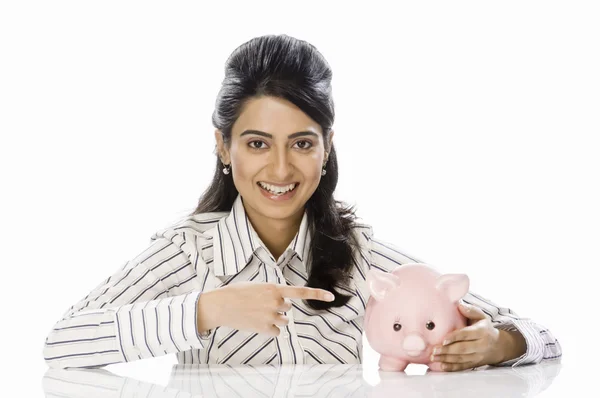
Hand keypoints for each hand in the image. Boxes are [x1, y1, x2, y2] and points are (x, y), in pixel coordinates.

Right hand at [214, 282, 334, 336]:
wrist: (220, 305)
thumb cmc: (236, 293)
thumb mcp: (257, 286)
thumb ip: (272, 292)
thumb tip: (282, 302)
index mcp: (274, 288)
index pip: (300, 292)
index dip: (317, 294)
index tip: (331, 297)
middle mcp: (275, 301)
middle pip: (287, 308)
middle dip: (278, 308)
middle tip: (261, 305)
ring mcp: (270, 316)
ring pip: (283, 321)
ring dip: (274, 319)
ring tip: (257, 314)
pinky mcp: (264, 328)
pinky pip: (276, 332)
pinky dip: (268, 330)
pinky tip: (256, 323)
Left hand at [430, 302, 504, 370]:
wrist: (499, 346)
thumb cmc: (485, 328)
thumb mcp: (481, 317)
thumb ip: (471, 311)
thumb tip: (459, 305)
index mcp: (482, 332)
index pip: (467, 334)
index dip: (455, 337)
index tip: (443, 339)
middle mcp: (481, 345)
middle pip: (462, 349)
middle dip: (447, 350)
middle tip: (434, 350)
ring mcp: (478, 356)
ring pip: (461, 359)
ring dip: (446, 359)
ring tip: (433, 357)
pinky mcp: (475, 364)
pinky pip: (463, 367)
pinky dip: (452, 367)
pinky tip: (442, 366)